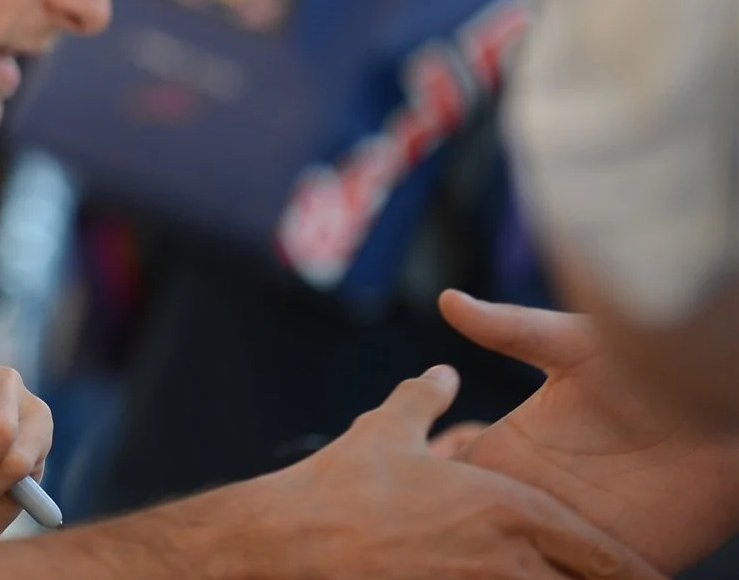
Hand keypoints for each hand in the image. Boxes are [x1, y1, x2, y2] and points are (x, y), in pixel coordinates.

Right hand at [241, 364, 664, 578]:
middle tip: (610, 579)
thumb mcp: (386, 430)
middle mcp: (503, 557)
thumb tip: (442, 374)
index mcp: (504, 507)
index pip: (595, 549)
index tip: (643, 572)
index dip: (626, 566)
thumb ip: (424, 399)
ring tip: (546, 576)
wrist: (291, 539)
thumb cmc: (339, 486)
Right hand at [442, 290, 738, 572]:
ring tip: (478, 556)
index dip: (426, 485)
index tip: (409, 482)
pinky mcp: (611, 563)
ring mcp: (567, 535)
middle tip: (435, 526)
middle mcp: (530, 499)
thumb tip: (449, 298)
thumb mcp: (568, 345)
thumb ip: (508, 328)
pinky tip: (527, 568)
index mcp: (506, 454)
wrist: (715, 416)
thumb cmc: (644, 370)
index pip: (446, 478)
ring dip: (493, 566)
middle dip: (448, 533)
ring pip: (515, 567)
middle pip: (468, 530)